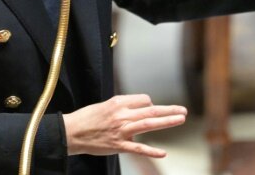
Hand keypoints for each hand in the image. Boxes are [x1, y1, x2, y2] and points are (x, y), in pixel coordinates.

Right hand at [62, 94, 186, 157]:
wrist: (71, 132)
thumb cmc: (87, 118)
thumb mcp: (105, 105)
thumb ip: (123, 106)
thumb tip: (139, 107)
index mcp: (118, 102)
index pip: (144, 99)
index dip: (151, 103)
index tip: (153, 108)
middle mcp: (122, 114)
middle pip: (152, 110)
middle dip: (169, 110)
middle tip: (183, 110)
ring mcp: (122, 130)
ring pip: (149, 124)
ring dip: (167, 121)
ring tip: (181, 119)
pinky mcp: (119, 145)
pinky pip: (139, 148)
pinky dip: (152, 151)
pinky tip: (163, 153)